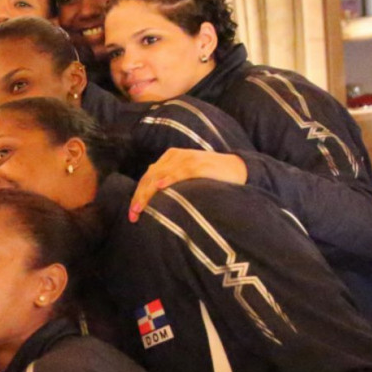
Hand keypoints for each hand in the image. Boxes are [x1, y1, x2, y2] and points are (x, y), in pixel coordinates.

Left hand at [128, 149, 247, 221]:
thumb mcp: (186, 179)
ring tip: (141, 208)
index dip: (138, 195)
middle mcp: (175, 157)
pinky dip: (169, 179)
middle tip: (133, 215)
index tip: (132, 214)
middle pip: (150, 177)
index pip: (147, 177)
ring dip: (148, 193)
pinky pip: (181, 171)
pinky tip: (160, 187)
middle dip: (139, 197)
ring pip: (160, 175)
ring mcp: (187, 159)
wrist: (239, 168)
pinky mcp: (199, 164)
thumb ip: (170, 182)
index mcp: (169, 158)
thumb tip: (151, 200)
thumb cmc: (211, 178)